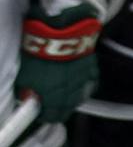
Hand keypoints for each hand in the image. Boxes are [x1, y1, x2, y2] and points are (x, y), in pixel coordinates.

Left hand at [18, 5, 101, 126]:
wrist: (61, 30)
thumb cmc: (40, 50)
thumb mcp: (25, 72)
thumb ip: (27, 89)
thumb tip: (28, 98)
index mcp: (54, 97)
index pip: (51, 116)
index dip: (45, 116)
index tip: (40, 113)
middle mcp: (71, 93)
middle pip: (67, 109)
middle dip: (59, 109)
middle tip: (51, 106)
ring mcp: (83, 82)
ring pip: (79, 97)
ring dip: (71, 98)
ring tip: (64, 94)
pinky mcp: (92, 69)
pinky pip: (90, 83)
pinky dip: (84, 85)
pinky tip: (79, 83)